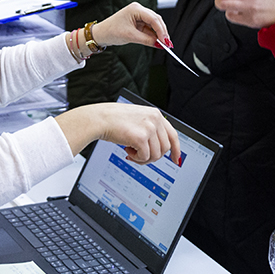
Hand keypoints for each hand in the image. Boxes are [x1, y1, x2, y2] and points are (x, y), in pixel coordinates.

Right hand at [56, 102, 181, 163]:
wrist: (99, 119)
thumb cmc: (114, 120)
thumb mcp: (137, 119)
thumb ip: (150, 129)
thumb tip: (159, 149)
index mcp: (156, 114)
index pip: (173, 134)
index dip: (176, 149)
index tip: (175, 159)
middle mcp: (155, 119)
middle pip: (164, 148)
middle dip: (152, 156)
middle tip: (139, 155)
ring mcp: (149, 128)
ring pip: (156, 155)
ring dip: (143, 158)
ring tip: (131, 151)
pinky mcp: (141, 138)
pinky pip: (145, 157)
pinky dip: (136, 158)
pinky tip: (127, 150)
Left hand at [90, 2, 170, 47]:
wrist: (101, 34)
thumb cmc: (111, 31)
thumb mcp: (130, 37)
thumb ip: (147, 40)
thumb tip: (160, 44)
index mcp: (135, 9)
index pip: (153, 19)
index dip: (161, 30)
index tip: (166, 41)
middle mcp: (138, 10)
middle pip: (156, 20)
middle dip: (162, 32)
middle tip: (168, 44)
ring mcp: (139, 15)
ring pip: (154, 24)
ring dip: (159, 34)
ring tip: (164, 44)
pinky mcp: (138, 22)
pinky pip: (149, 28)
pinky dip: (153, 35)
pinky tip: (157, 42)